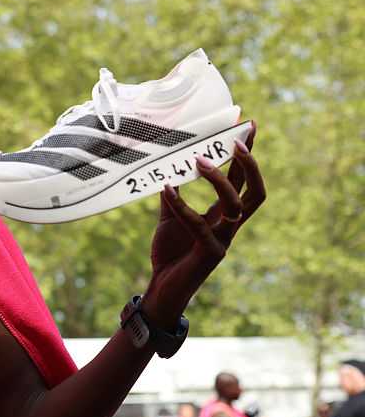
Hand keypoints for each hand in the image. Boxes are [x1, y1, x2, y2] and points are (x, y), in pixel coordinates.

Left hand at [143, 123, 265, 324]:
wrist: (160, 289)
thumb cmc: (169, 255)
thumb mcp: (169, 219)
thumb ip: (172, 197)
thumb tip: (169, 170)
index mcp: (223, 217)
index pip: (241, 182)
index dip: (246, 155)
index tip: (246, 126)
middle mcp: (229, 227)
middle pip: (255, 192)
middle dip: (250, 165)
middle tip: (238, 139)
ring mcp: (223, 241)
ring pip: (235, 205)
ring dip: (219, 180)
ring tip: (197, 159)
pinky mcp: (209, 253)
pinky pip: (199, 223)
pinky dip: (182, 204)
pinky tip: (166, 188)